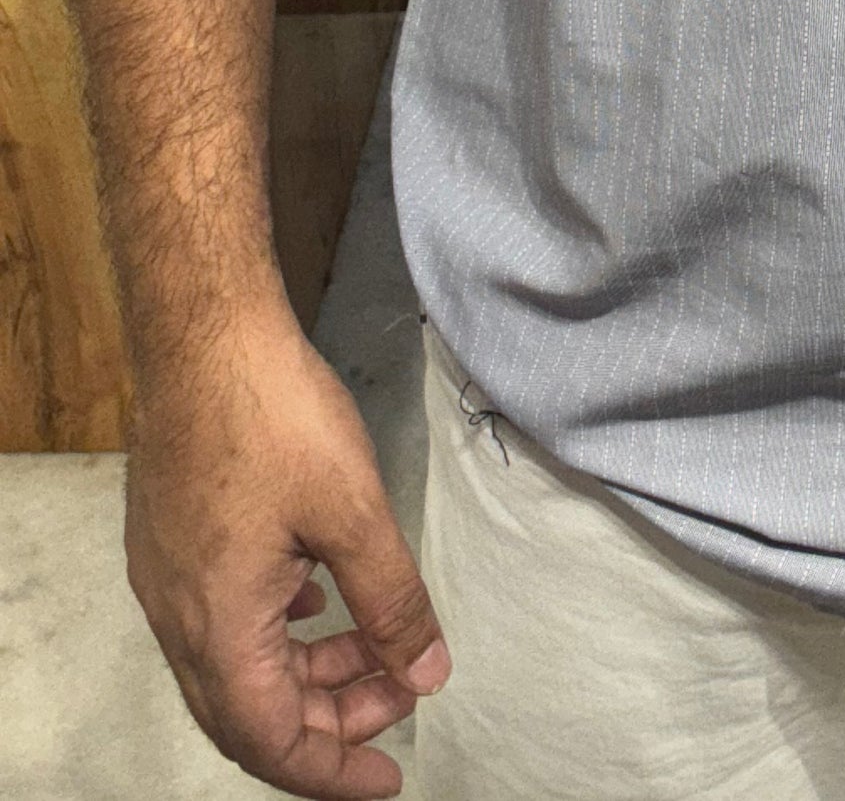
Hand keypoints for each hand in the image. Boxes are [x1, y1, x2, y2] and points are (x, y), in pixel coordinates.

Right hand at [124, 300, 449, 798]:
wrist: (203, 336)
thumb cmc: (273, 416)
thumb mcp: (354, 512)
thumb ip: (391, 601)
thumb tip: (427, 673)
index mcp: (220, 626)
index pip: (271, 740)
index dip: (332, 769)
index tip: (391, 776)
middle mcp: (180, 617)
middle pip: (249, 713)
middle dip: (327, 721)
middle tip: (398, 700)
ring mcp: (168, 578)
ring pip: (236, 663)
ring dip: (306, 670)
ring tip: (374, 647)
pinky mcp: (172, 539)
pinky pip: (224, 618)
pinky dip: (277, 629)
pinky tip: (318, 599)